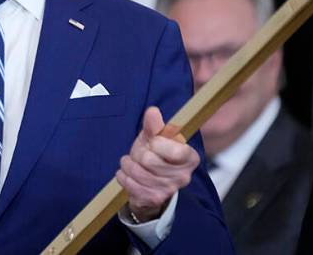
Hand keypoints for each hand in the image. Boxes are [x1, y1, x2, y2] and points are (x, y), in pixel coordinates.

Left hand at [116, 106, 199, 222]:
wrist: (149, 181)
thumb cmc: (155, 154)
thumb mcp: (154, 137)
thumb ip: (154, 124)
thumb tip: (152, 111)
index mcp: (189, 157)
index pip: (175, 150)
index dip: (157, 143)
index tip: (153, 142)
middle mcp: (184, 176)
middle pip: (149, 160)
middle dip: (138, 153)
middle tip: (139, 153)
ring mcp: (169, 190)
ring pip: (138, 172)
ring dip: (128, 164)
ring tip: (130, 162)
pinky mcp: (154, 199)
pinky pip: (131, 184)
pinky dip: (123, 175)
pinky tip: (126, 172)